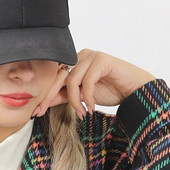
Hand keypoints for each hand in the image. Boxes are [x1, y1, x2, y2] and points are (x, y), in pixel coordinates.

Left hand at [32, 49, 155, 118]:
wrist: (135, 91)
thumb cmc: (111, 91)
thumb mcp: (82, 97)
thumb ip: (65, 97)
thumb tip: (43, 103)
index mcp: (74, 63)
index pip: (53, 78)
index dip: (43, 95)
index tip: (35, 112)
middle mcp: (80, 56)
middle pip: (58, 77)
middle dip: (49, 96)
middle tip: (42, 113)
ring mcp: (91, 56)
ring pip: (71, 80)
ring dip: (74, 101)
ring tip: (83, 113)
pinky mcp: (102, 59)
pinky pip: (87, 81)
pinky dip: (88, 97)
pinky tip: (92, 108)